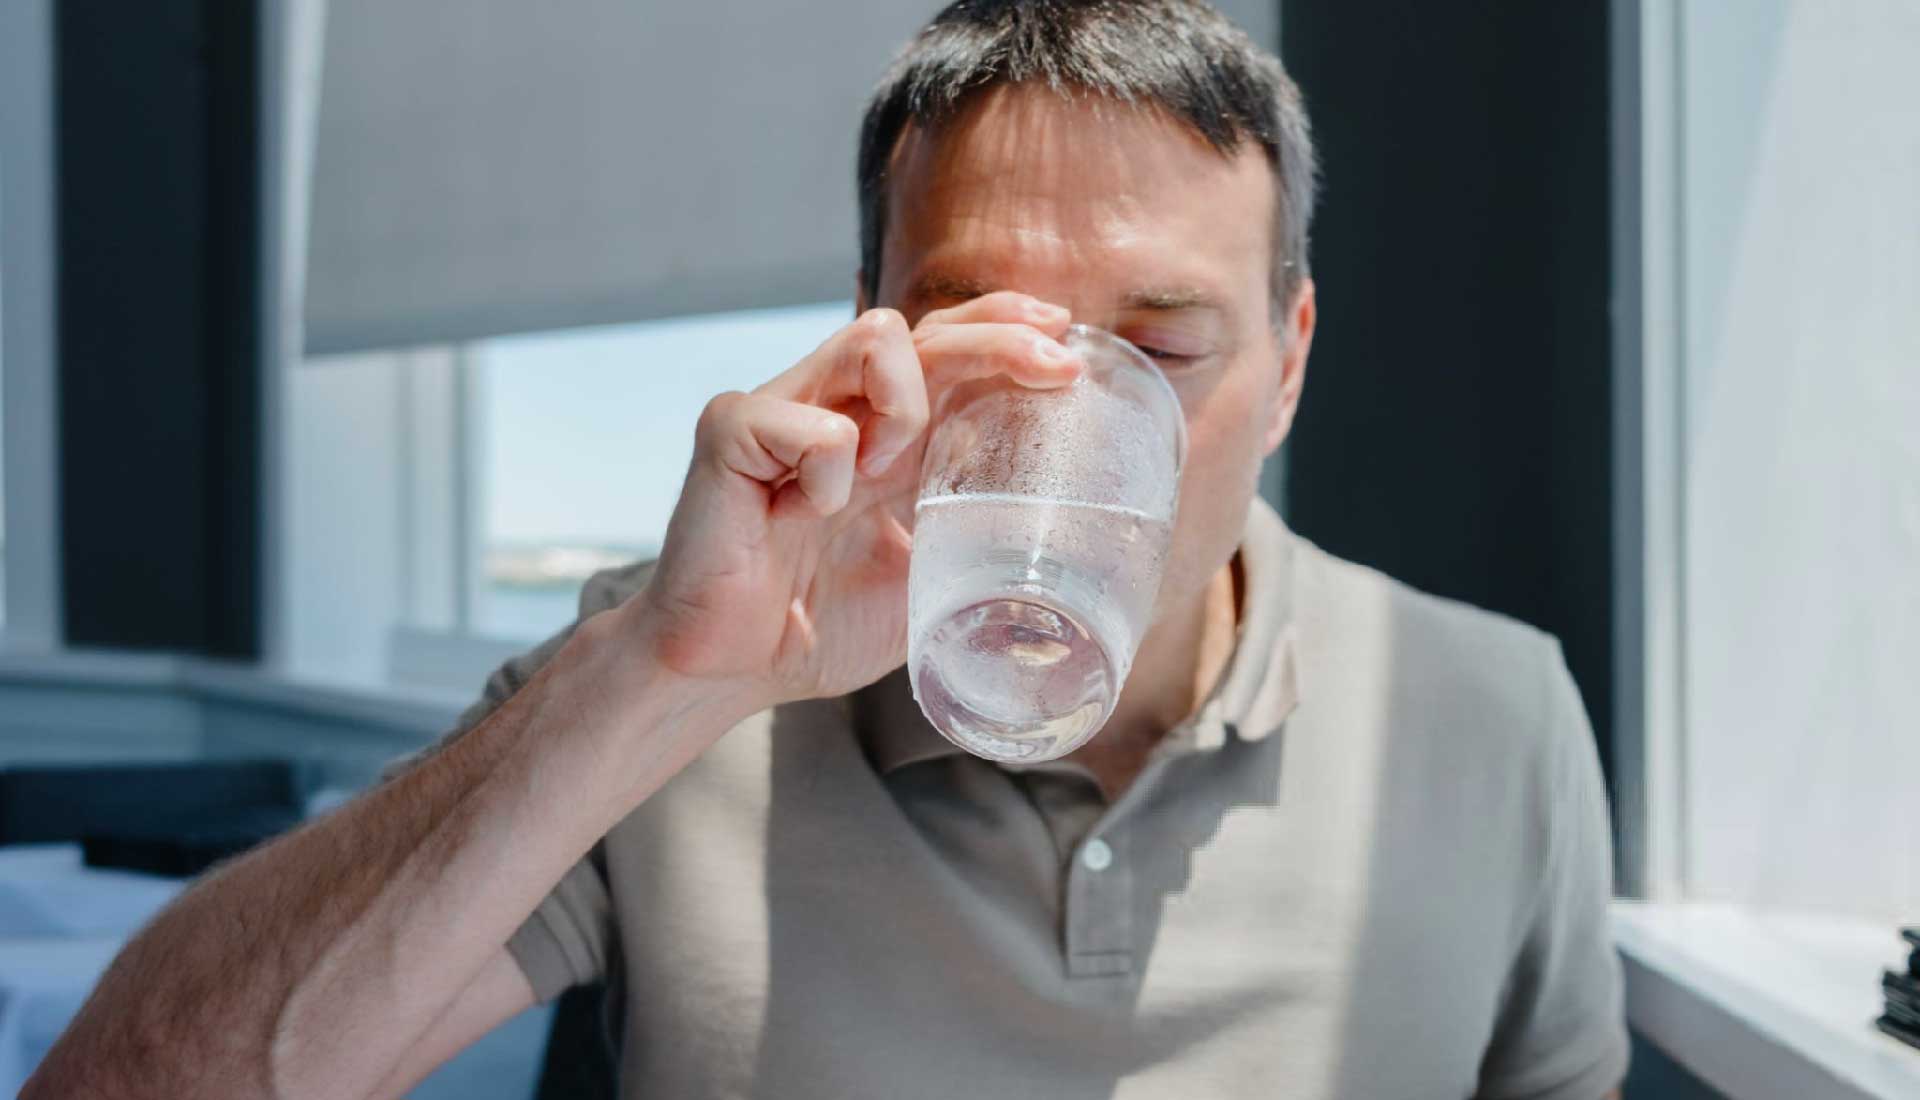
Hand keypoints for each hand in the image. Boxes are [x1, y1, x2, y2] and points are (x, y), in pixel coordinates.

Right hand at [624, 292, 1077, 712]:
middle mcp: (831, 407)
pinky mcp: (731, 432)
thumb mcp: (922, 572)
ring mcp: (778, 411)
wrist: (730, 671)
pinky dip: (829, 470)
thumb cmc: (817, 625)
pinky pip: (809, 424)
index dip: (998, 325)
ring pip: (869, 339)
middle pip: (920, 329)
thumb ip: (968, 527)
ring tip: (891, 472)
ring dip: (909, 403)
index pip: (942, 345)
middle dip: (996, 338)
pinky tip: (805, 516)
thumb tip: (1058, 516)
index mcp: (877, 434)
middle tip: (1055, 367)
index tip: (1062, 334)